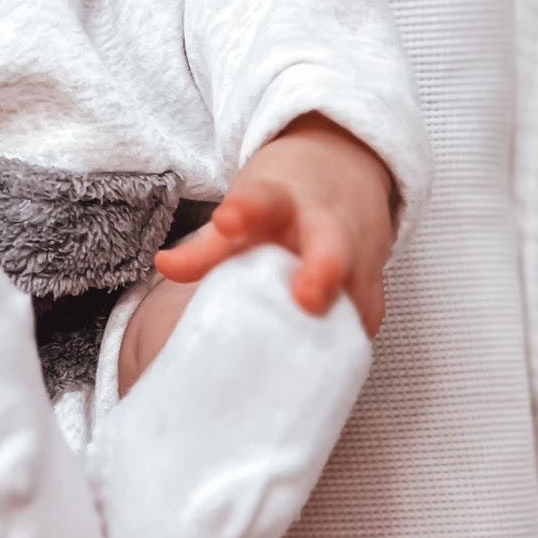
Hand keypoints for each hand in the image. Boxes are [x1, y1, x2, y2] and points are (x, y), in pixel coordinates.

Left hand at [153, 114, 395, 336]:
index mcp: (284, 201)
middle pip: (329, 248)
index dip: (244, 211)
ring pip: (355, 291)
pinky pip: (363, 318)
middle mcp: (328, 226)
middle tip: (307, 298)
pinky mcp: (374, 286)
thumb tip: (163, 266)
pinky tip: (326, 369)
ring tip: (314, 356)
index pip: (263, 201)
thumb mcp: (246, 210)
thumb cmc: (283, 200)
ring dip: (337, 321)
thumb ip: (207, 246)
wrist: (343, 168)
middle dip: (321, 272)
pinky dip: (346, 341)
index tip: (227, 220)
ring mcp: (358, 256)